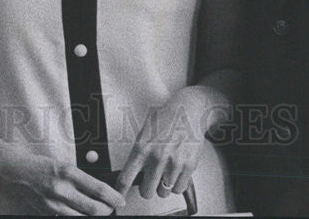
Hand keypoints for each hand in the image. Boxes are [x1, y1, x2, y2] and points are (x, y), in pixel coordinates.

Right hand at [0, 149, 125, 215]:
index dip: (114, 197)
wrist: (11, 171)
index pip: (99, 189)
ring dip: (92, 216)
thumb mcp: (61, 163)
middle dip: (106, 211)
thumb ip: (79, 176)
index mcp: (67, 171)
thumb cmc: (36, 164)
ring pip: (81, 218)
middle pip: (94, 209)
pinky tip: (78, 213)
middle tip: (111, 208)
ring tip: (96, 212)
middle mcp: (61, 189)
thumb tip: (97, 188)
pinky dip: (75, 217)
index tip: (120, 200)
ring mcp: (53, 204)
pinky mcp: (46, 213)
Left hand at [114, 86, 214, 200]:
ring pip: (164, 192)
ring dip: (164, 186)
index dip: (120, 192)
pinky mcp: (188, 165)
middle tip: (151, 180)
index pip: (125, 178)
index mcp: (141, 148)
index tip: (119, 198)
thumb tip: (130, 174)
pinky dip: (177, 184)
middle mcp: (156, 157)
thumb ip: (138, 154)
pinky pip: (179, 188)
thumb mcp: (144, 133)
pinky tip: (176, 171)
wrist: (187, 109)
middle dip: (148, 188)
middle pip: (146, 192)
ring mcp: (173, 162)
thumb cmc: (165, 119)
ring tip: (166, 172)